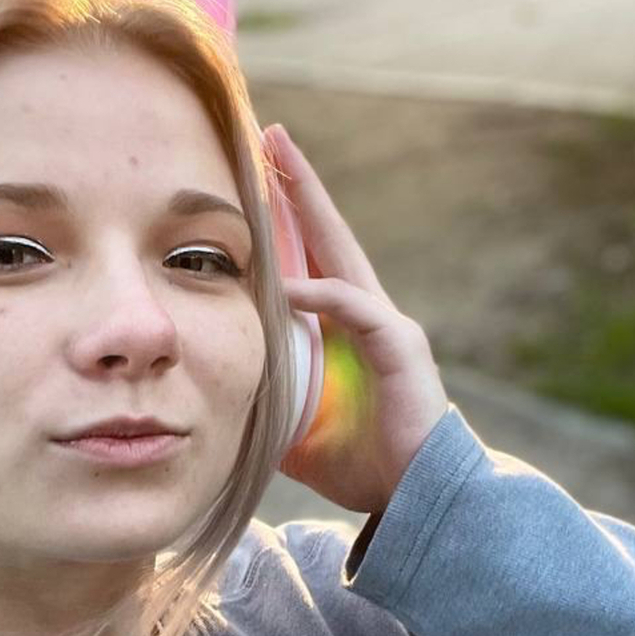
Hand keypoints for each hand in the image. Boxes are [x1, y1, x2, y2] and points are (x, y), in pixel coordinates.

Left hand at [265, 124, 449, 513]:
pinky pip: (355, 312)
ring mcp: (388, 327)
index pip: (310, 260)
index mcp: (344, 330)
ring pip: (343, 255)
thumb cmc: (365, 466)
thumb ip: (265, 399)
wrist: (417, 500)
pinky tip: (285, 284)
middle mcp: (369, 316)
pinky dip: (320, 296)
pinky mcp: (401, 350)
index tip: (254, 177)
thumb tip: (217, 394)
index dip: (283, 220)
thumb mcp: (295, 429)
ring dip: (311, 209)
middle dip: (300, 186)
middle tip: (272, 134)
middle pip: (328, 236)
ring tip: (281, 165)